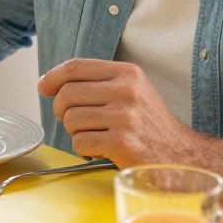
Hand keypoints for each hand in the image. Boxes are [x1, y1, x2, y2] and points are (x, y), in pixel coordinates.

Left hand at [38, 58, 194, 166]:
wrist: (180, 156)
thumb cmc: (149, 126)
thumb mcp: (132, 92)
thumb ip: (98, 83)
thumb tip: (49, 84)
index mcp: (127, 73)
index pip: (76, 66)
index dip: (53, 76)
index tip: (43, 86)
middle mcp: (126, 90)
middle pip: (66, 94)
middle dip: (62, 111)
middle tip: (77, 122)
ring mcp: (125, 116)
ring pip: (70, 120)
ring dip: (75, 133)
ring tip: (96, 136)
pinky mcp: (122, 142)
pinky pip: (80, 143)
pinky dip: (84, 150)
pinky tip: (101, 150)